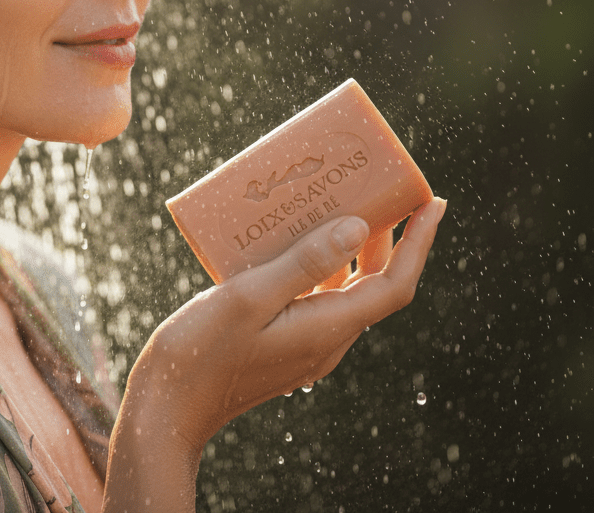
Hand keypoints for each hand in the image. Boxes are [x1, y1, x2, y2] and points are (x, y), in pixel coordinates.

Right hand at [103, 197, 445, 512]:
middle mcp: (326, 342)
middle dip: (387, 239)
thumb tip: (357, 228)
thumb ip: (303, 264)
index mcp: (326, 329)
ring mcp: (305, 348)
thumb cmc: (201, 353)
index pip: (394, 285)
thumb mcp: (248, 298)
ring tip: (335, 205)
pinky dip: (316, 267)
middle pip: (373, 286)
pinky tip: (288, 244)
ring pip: (343, 292)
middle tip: (382, 192)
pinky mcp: (282, 347)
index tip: (432, 204)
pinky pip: (314, 300)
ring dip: (349, 250)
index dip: (419, 244)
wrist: (168, 409)